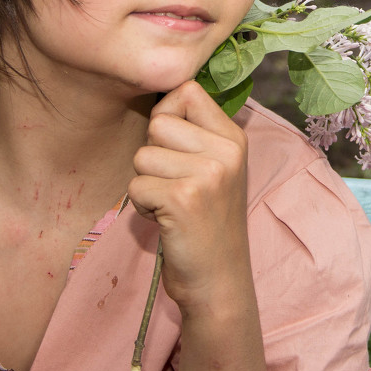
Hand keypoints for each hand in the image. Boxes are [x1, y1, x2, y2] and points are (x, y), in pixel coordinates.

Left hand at [129, 81, 251, 314]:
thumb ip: (195, 133)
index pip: (187, 91)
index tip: (173, 146)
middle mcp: (227, 151)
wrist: (218, 279)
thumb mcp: (216, 169)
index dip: (167, 113)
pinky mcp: (183, 198)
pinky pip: (136, 184)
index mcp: (234, 138)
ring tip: (171, 204)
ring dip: (146, 183)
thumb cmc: (207, 222)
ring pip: (142, 155)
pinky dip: (142, 205)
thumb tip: (161, 95)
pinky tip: (166, 219)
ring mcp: (208, 174)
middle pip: (158, 122)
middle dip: (153, 154)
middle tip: (175, 184)